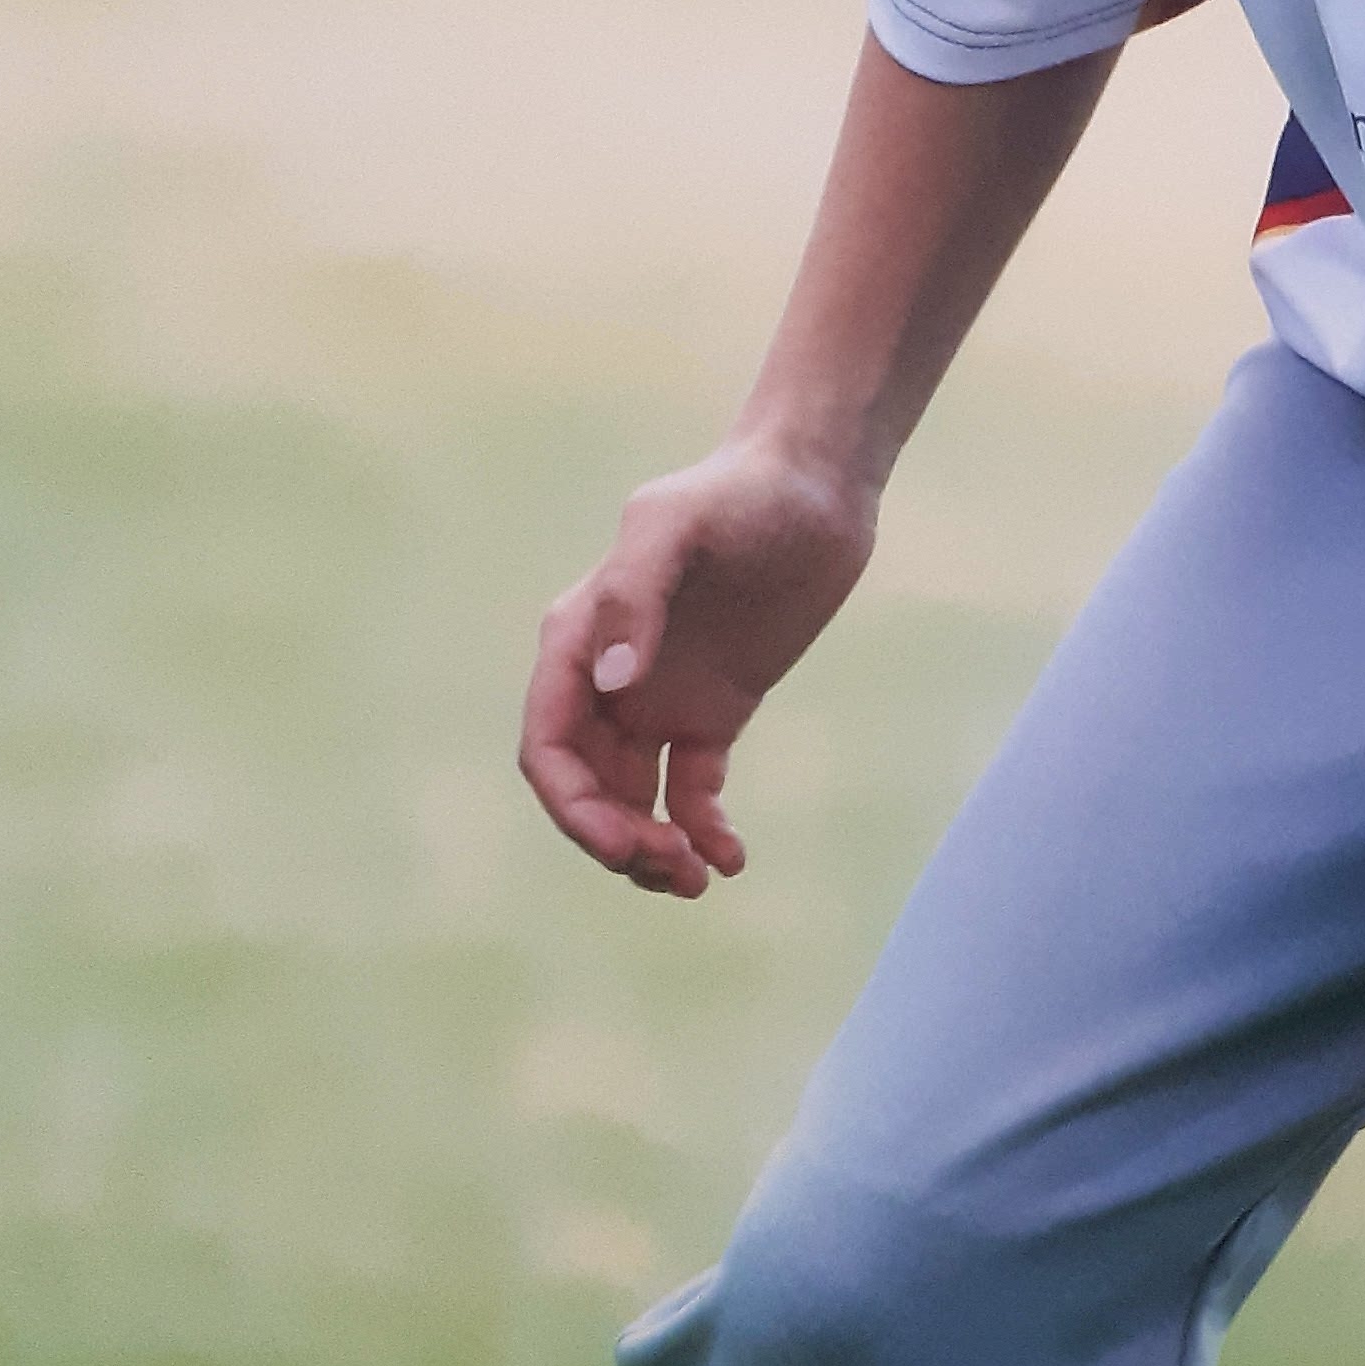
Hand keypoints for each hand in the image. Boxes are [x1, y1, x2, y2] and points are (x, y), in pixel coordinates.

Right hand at [519, 441, 879, 895]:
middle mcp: (608, 678)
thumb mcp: (674, 525)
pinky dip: (702, 831)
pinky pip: (690, 791)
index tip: (622, 845)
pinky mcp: (713, 712)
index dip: (572, 807)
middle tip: (672, 872)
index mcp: (578, 639)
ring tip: (697, 879)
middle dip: (614, 840)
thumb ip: (634, 596)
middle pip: (586, 787)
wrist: (815, 486)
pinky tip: (730, 858)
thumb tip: (614, 684)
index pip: (549, 745)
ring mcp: (658, 699)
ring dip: (651, 848)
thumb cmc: (737, 492)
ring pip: (631, 800)